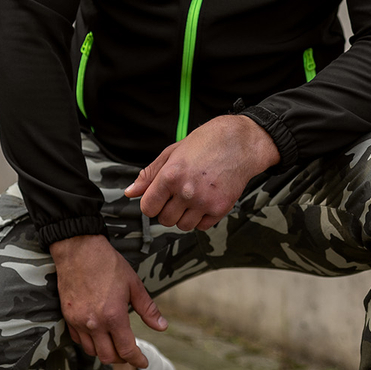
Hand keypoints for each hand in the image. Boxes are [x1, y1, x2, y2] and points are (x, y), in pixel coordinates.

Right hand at [49, 233, 166, 365]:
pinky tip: (98, 334)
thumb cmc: (108, 264)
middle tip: (130, 353)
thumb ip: (148, 309)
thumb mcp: (134, 284)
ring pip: (91, 351)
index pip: (126, 350)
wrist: (78, 249)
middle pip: (108, 356)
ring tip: (114, 344)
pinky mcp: (67, 316)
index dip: (137, 360)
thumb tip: (162, 327)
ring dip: (105, 351)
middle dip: (122, 359)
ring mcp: (78, 321)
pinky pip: (78, 339)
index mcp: (113, 316)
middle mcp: (94, 323)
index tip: (143, 362)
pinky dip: (89, 342)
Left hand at [125, 115, 279, 230]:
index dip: (151, 204)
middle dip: (168, 210)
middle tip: (178, 195)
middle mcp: (186, 191)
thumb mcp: (172, 153)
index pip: (148, 208)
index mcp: (171, 176)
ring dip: (184, 216)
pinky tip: (205, 200)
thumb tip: (130, 192)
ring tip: (192, 197)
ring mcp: (204, 202)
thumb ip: (150, 174)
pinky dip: (201, 218)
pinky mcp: (220, 208)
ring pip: (183, 226)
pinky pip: (202, 226)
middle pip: (165, 220)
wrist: (240, 143)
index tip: (159, 198)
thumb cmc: (206, 143)